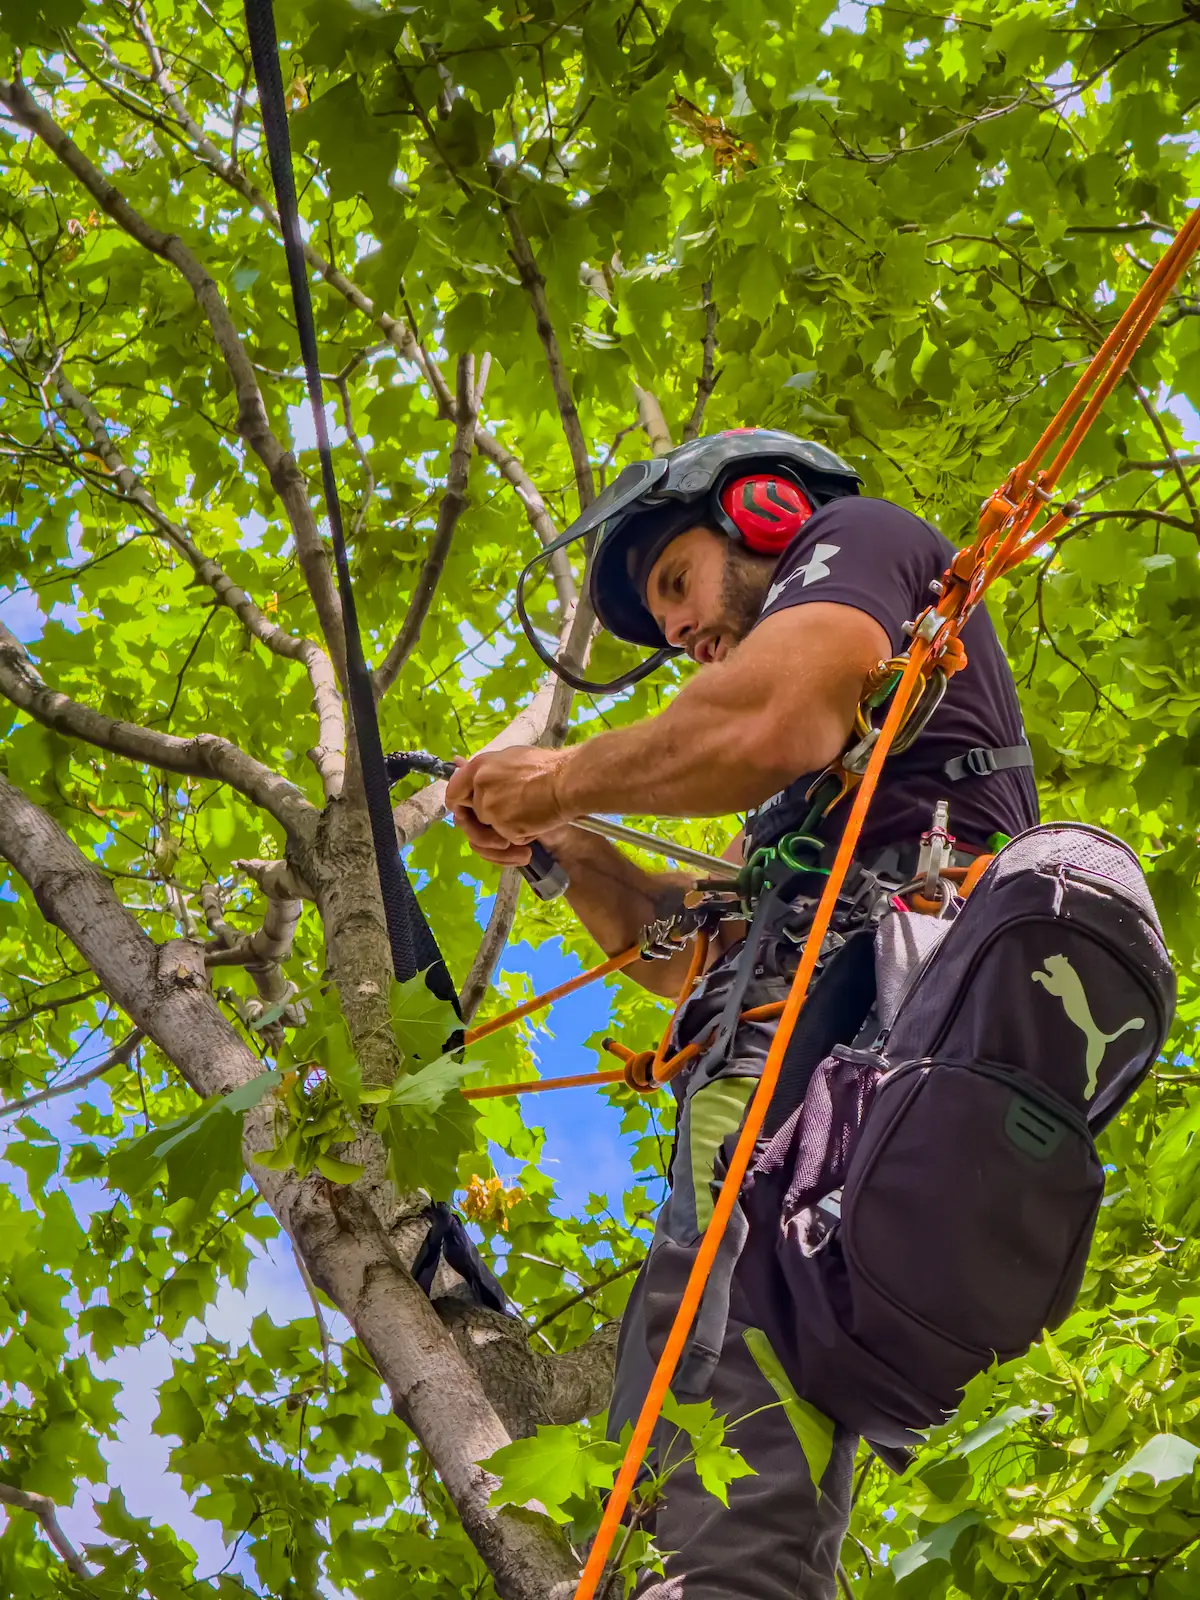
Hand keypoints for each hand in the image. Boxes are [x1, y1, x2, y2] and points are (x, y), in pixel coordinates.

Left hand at [445, 747, 572, 866]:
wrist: (568, 781)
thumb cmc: (546, 767)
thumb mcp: (510, 759)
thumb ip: (484, 769)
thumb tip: (456, 763)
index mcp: (478, 767)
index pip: (452, 792)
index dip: (458, 805)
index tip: (465, 812)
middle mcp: (479, 788)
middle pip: (472, 816)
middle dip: (487, 825)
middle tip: (507, 828)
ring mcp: (490, 809)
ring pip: (489, 832)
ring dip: (505, 836)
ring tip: (527, 833)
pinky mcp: (504, 827)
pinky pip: (509, 839)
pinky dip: (523, 837)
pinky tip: (538, 825)